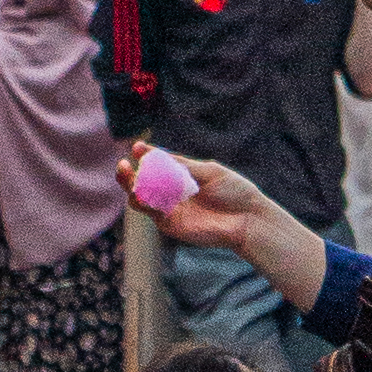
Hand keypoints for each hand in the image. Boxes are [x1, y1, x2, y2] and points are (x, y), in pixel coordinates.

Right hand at [132, 149, 267, 250]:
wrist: (247, 218)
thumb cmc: (234, 191)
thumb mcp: (209, 172)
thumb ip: (183, 166)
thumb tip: (156, 155)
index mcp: (182, 175)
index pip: (158, 163)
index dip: (145, 155)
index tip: (137, 146)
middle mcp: (172, 191)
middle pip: (142, 181)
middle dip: (129, 174)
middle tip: (124, 164)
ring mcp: (170, 208)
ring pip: (141, 198)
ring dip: (131, 188)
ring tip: (128, 180)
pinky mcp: (170, 224)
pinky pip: (152, 212)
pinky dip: (144, 202)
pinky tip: (141, 194)